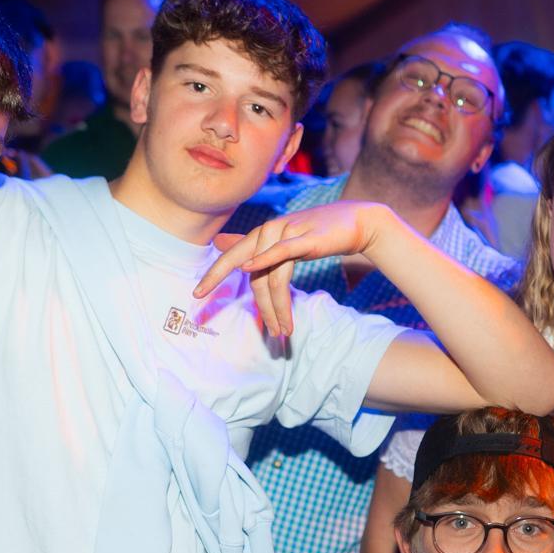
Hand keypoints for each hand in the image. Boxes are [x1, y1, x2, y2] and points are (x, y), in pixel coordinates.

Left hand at [193, 201, 395, 336]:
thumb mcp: (283, 241)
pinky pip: (281, 252)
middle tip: (227, 314)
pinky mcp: (305, 238)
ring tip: (283, 331)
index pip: (234, 258)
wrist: (356, 222)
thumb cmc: (319, 233)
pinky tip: (250, 271)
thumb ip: (253, 246)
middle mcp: (269, 230)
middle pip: (245, 266)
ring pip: (271, 275)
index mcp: (262, 234)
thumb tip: (220, 244)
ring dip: (276, 307)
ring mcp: (287, 232)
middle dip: (239, 295)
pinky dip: (264, 260)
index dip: (214, 275)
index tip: (197, 295)